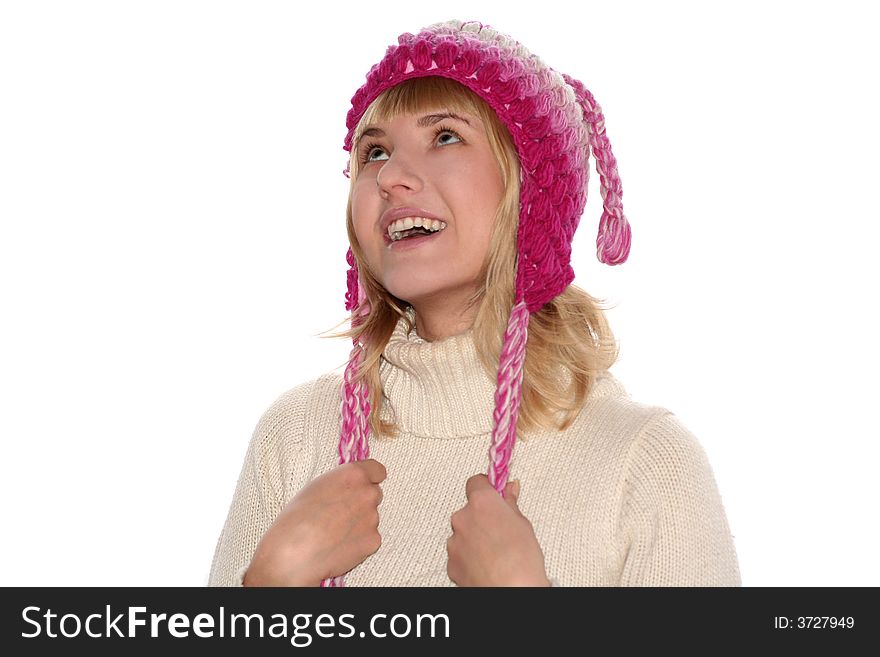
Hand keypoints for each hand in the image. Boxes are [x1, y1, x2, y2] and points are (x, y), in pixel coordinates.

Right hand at [243, 458, 385, 586]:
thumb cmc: (297, 518)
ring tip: (334, 533)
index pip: (377, 471)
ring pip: (370, 518)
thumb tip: (349, 488)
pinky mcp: (373, 541)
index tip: (363, 486)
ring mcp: (373, 518)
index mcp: (353, 475)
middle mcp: (367, 494)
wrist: (294, 552)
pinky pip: (370, 539)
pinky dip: (359, 543)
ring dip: (359, 524)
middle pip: (374, 494)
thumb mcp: (317, 486)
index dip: (370, 479)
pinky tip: (339, 546)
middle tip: (341, 514)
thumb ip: (341, 483)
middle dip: (362, 502)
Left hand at [446, 475, 550, 586]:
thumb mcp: (523, 524)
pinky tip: (486, 564)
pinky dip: (469, 556)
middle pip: (469, 510)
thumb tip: (509, 490)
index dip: (486, 488)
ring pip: (463, 533)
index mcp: (481, 503)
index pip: (476, 482)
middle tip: (500, 529)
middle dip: (482, 517)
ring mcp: (454, 541)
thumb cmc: (521, 561)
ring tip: (496, 552)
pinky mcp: (451, 562)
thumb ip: (510, 504)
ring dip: (475, 538)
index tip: (494, 493)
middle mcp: (462, 518)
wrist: (512, 591)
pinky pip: (459, 553)